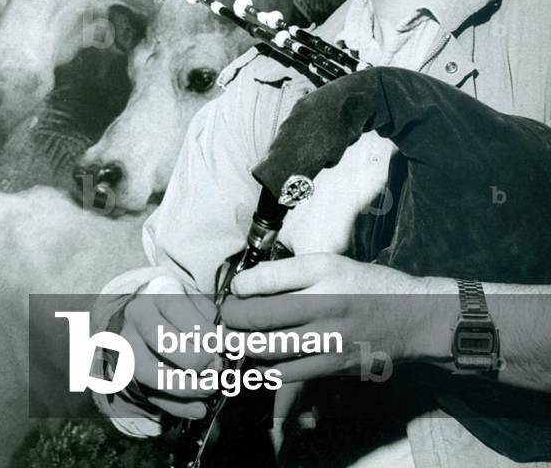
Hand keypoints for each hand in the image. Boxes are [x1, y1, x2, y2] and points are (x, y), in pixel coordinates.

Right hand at [122, 274, 220, 419]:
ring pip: (155, 375)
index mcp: (158, 293)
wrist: (142, 322)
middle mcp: (137, 317)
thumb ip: (211, 318)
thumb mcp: (194, 303)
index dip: (204, 330)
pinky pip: (152, 396)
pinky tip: (199, 409)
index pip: (177, 309)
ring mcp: (128, 347)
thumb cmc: (178, 311)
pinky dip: (179, 407)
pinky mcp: (127, 374)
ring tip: (211, 388)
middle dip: (197, 360)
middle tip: (218, 367)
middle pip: (163, 342)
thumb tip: (230, 342)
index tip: (225, 345)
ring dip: (189, 387)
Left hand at [221, 253, 454, 383]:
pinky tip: (257, 361)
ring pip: (269, 349)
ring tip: (233, 338)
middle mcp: (326, 307)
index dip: (241, 287)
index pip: (269, 280)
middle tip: (225, 317)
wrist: (412, 317)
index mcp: (324, 275)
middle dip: (233, 319)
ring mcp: (329, 341)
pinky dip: (264, 368)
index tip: (234, 290)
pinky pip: (288, 373)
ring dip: (242, 345)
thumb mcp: (331, 263)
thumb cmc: (368, 284)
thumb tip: (250, 281)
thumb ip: (291, 271)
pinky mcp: (332, 367)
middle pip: (262, 318)